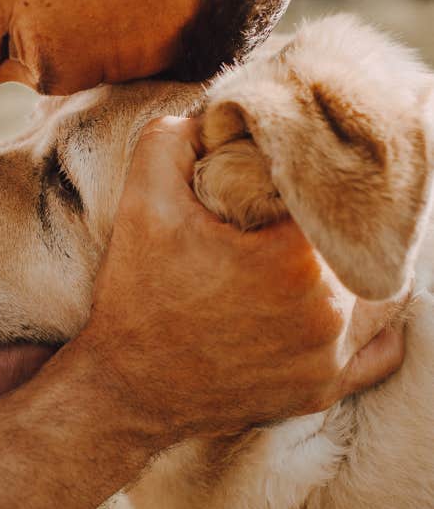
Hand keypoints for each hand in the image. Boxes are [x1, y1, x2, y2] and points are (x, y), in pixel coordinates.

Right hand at [81, 116, 404, 439]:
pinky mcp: (323, 391)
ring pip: (383, 292)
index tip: (293, 168)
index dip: (316, 172)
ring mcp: (330, 359)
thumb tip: (212, 117)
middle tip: (304, 205)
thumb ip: (173, 139)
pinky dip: (370, 322)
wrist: (126, 388)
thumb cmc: (137, 297)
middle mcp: (329, 313)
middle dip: (337, 216)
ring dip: (360, 263)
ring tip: (323, 245)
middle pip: (364, 240)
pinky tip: (342, 299)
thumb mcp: (142, 203)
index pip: (336, 193)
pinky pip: (379, 350)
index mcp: (295, 260)